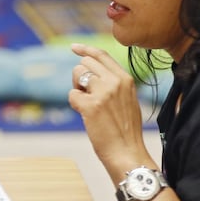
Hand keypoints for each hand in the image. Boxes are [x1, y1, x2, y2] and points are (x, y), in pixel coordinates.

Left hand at [67, 43, 150, 172]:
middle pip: (85, 63)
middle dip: (80, 77)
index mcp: (125, 79)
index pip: (102, 55)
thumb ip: (114, 84)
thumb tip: (91, 74)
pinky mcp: (91, 105)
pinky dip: (75, 105)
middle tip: (86, 95)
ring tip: (88, 105)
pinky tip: (86, 115)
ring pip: (77, 74)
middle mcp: (115, 81)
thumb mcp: (127, 100)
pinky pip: (72, 95)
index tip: (73, 47)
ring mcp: (103, 92)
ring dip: (77, 89)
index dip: (85, 50)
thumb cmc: (125, 130)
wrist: (128, 153)